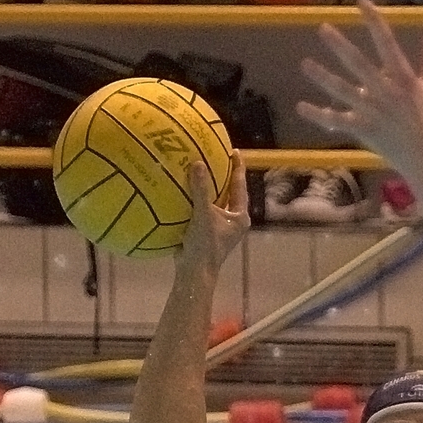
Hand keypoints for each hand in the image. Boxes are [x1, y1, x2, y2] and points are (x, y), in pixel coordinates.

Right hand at [179, 150, 248, 272]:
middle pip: (230, 191)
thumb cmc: (205, 245)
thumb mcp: (203, 214)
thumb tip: (198, 163)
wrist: (194, 271)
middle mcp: (233, 220)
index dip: (238, 167)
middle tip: (217, 155)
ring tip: (199, 167)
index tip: (235, 151)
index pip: (240, 186)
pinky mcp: (207, 230)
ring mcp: (220, 226)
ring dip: (208, 186)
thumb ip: (202, 189)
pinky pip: (202, 208)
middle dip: (223, 174)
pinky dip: (195, 197)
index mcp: (239, 216)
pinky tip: (182, 187)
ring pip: (216, 200)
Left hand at [297, 0, 422, 179]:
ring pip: (344, 91)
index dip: (374, 21)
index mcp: (404, 78)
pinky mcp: (365, 130)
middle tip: (323, 29)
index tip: (362, 3)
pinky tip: (301, 107)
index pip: (387, 43)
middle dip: (340, 46)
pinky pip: (339, 121)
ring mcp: (374, 112)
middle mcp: (387, 92)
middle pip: (359, 64)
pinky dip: (319, 116)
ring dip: (323, 77)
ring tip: (305, 64)